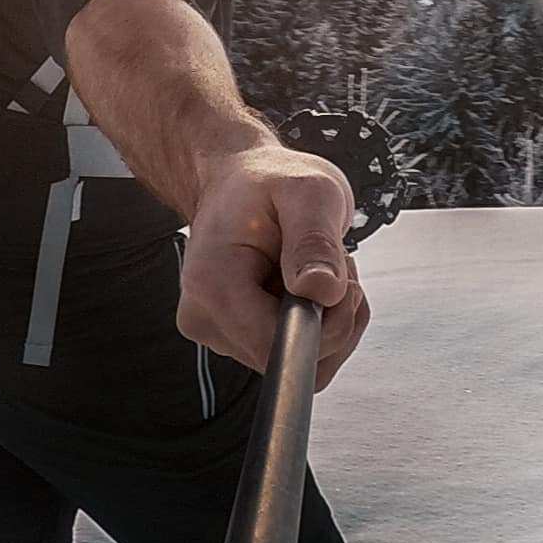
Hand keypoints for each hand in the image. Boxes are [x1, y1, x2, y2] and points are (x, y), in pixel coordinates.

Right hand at [177, 144, 372, 388]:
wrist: (240, 181)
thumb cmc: (267, 181)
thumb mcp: (307, 191)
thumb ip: (315, 240)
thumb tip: (321, 290)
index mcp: (212, 281)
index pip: (275, 346)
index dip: (324, 325)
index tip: (335, 283)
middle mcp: (207, 315)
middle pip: (290, 357)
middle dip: (332, 315)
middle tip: (331, 262)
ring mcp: (220, 332)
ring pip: (301, 362)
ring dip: (331, 320)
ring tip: (319, 268)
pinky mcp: (238, 338)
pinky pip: (297, 355)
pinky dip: (324, 326)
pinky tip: (315, 287)